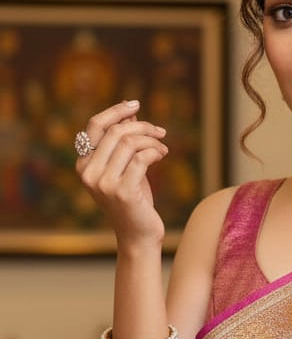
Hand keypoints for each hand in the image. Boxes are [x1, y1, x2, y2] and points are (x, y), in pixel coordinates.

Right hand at [75, 99, 168, 247]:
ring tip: (163, 148)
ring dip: (152, 141)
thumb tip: (130, 109)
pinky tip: (162, 156)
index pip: (95, 125)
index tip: (136, 103)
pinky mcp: (123, 191)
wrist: (138, 235)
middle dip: (143, 127)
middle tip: (160, 132)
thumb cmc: (134, 201)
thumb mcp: (126, 167)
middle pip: (116, 131)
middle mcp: (89, 173)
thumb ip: (124, 141)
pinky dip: (155, 152)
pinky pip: (142, 158)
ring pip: (130, 142)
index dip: (116, 111)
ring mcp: (104, 183)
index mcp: (83, 164)